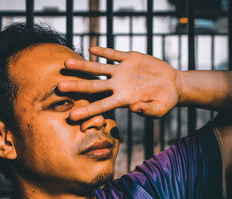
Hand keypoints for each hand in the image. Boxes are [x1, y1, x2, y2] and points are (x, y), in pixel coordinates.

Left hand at [58, 47, 181, 120]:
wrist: (172, 84)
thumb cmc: (165, 101)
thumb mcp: (160, 109)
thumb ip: (147, 110)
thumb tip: (133, 108)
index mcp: (123, 100)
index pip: (102, 106)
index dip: (88, 110)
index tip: (72, 115)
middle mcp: (118, 85)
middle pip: (94, 86)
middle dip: (77, 86)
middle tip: (59, 87)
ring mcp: (122, 71)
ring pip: (98, 68)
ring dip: (83, 66)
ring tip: (66, 63)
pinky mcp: (130, 59)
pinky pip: (114, 54)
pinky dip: (104, 51)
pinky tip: (92, 49)